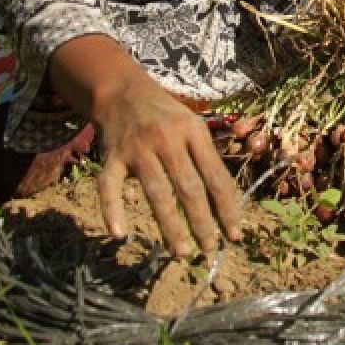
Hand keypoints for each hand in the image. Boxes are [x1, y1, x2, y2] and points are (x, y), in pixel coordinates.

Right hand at [48, 34, 242, 255]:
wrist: (123, 93)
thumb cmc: (167, 117)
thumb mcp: (194, 127)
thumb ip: (207, 159)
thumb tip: (228, 205)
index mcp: (194, 132)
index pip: (215, 175)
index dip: (227, 207)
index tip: (235, 234)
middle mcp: (167, 139)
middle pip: (188, 187)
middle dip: (202, 222)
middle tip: (210, 248)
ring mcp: (138, 148)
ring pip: (156, 192)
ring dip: (170, 226)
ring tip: (182, 252)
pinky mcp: (112, 156)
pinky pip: (110, 187)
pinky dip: (112, 210)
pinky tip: (119, 234)